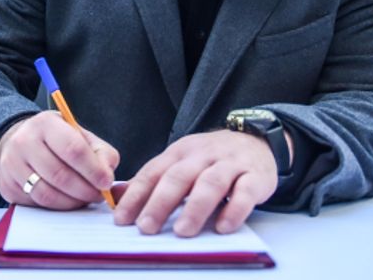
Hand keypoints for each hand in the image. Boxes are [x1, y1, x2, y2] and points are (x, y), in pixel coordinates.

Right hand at [0, 111, 118, 208]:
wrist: (22, 141)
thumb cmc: (58, 140)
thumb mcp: (80, 136)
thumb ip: (101, 153)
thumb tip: (107, 177)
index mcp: (45, 123)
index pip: (72, 149)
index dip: (93, 169)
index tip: (106, 182)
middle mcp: (24, 141)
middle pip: (59, 175)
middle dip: (84, 190)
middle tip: (98, 196)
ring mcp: (11, 164)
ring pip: (46, 194)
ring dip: (71, 202)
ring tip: (84, 199)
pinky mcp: (6, 185)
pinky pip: (35, 204)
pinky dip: (55, 207)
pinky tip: (65, 200)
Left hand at [113, 129, 283, 236]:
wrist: (256, 141)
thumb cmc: (211, 159)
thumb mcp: (179, 162)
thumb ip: (151, 179)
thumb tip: (116, 196)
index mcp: (180, 152)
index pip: (154, 172)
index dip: (136, 195)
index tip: (121, 218)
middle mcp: (203, 155)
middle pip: (179, 177)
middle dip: (160, 203)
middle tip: (146, 227)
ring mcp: (230, 164)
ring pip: (210, 183)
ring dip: (195, 208)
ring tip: (183, 231)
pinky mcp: (255, 176)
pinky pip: (245, 192)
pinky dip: (234, 209)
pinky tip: (223, 226)